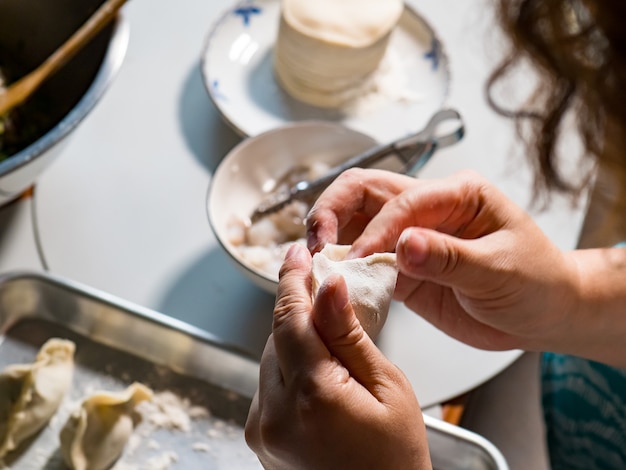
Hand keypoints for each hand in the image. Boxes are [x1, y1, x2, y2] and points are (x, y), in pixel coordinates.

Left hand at [245, 244, 430, 469]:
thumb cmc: (396, 458)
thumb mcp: (388, 387)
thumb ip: (349, 334)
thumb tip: (329, 286)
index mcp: (312, 397)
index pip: (290, 319)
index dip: (293, 280)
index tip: (298, 255)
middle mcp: (274, 415)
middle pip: (277, 336)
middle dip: (298, 308)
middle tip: (324, 288)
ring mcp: (262, 429)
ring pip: (270, 358)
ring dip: (294, 338)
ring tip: (329, 337)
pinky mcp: (259, 437)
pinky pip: (268, 383)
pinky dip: (289, 367)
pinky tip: (317, 369)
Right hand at [306, 168, 579, 352]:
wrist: (545, 313)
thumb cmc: (537, 282)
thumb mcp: (501, 270)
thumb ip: (450, 257)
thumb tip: (404, 245)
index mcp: (457, 194)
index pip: (401, 200)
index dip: (375, 231)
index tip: (358, 262)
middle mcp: (428, 207)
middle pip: (363, 191)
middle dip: (332, 213)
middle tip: (317, 245)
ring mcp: (412, 236)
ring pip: (356, 222)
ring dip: (332, 239)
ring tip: (316, 264)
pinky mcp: (404, 267)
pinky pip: (365, 262)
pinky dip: (346, 271)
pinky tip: (336, 284)